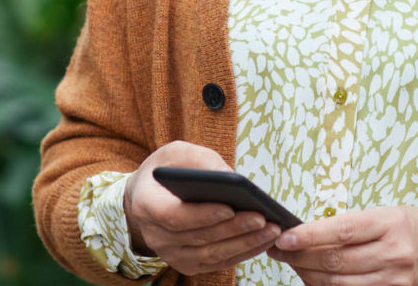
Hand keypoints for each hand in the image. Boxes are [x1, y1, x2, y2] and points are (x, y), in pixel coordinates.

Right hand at [123, 141, 280, 274]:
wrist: (146, 198)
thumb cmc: (165, 171)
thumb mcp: (176, 153)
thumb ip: (200, 160)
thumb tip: (230, 177)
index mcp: (146, 204)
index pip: (174, 215)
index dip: (202, 214)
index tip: (230, 207)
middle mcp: (155, 236)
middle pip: (199, 237)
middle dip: (234, 228)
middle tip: (263, 218)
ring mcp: (170, 254)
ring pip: (210, 254)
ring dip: (244, 244)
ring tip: (271, 230)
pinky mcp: (186, 264)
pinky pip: (216, 262)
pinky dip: (241, 253)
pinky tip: (262, 241)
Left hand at [267, 206, 417, 285]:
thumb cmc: (411, 226)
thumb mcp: (384, 214)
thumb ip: (351, 226)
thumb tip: (308, 235)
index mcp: (388, 223)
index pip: (341, 231)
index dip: (309, 235)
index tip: (285, 237)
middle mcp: (392, 253)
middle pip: (336, 261)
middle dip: (300, 257)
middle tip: (279, 249)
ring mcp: (394, 279)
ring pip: (339, 283)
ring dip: (308, 274)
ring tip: (291, 262)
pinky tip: (313, 278)